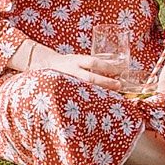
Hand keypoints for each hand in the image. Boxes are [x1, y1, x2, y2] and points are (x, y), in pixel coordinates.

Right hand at [28, 47, 146, 92]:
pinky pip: (78, 97)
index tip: (119, 70)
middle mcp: (71, 71)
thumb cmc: (68, 63)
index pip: (92, 62)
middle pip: (90, 78)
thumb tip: (116, 68)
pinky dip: (90, 102)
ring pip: (85, 89)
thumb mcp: (78, 58)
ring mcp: (67, 82)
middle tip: (119, 85)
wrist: (46, 66)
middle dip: (106, 82)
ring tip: (113, 98)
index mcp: (75, 61)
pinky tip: (99, 106)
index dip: (106, 66)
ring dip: (99, 93)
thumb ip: (92, 64)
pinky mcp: (65, 91)